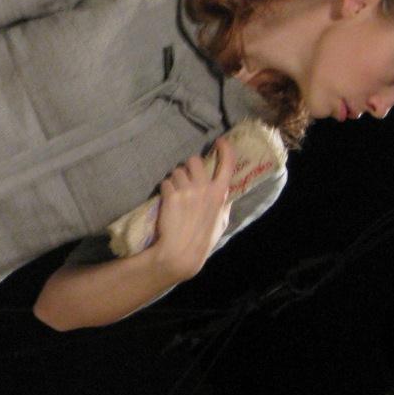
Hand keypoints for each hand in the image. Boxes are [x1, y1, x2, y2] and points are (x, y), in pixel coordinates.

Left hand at [151, 136, 235, 280]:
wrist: (181, 252)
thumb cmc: (203, 240)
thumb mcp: (222, 221)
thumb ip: (224, 203)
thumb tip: (226, 192)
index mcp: (221, 193)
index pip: (228, 162)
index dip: (225, 148)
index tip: (220, 142)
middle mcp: (205, 187)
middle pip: (195, 160)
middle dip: (189, 166)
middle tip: (187, 177)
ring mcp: (187, 190)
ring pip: (177, 170)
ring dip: (175, 179)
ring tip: (176, 193)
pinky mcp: (171, 195)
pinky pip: (166, 182)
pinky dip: (165, 190)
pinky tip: (167, 201)